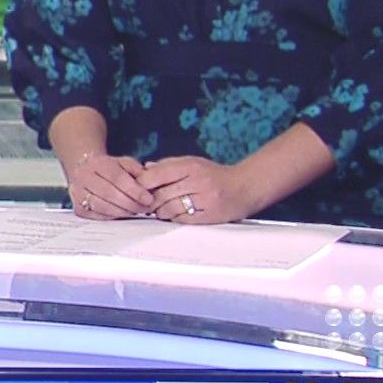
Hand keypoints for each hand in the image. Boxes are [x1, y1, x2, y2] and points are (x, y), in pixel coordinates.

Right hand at [66, 152, 154, 219]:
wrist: (86, 172)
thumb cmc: (109, 169)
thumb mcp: (124, 163)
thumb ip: (137, 170)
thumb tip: (147, 184)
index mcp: (96, 162)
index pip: (117, 177)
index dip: (135, 190)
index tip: (149, 199)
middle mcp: (82, 176)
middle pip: (109, 193)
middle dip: (131, 203)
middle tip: (145, 208)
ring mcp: (77, 192)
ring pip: (102, 206)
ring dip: (123, 212)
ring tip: (136, 211)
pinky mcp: (78, 208)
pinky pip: (97, 216)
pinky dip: (113, 217)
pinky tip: (123, 214)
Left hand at [139, 156, 255, 224]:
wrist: (245, 187)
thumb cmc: (215, 174)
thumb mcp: (193, 162)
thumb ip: (168, 165)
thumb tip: (145, 168)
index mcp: (190, 166)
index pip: (157, 175)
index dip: (143, 183)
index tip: (137, 187)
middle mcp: (197, 182)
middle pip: (161, 194)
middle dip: (149, 200)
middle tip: (144, 202)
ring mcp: (204, 200)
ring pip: (169, 209)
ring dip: (159, 211)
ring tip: (158, 209)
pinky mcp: (208, 216)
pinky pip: (182, 219)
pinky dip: (173, 218)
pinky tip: (173, 214)